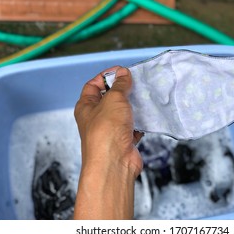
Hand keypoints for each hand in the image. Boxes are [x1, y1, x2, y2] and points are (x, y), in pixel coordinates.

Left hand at [74, 66, 142, 218]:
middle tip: (136, 83)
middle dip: (123, 91)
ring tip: (144, 97)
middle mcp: (96, 118)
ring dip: (133, 106)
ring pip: (123, 113)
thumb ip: (120, 85)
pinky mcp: (123, 140)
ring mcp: (110, 130)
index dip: (106, 76)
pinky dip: (139, 122)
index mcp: (86, 106)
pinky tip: (147, 115)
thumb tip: (123, 72)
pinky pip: (132, 126)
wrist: (114, 162)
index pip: (93, 85)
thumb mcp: (114, 99)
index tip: (121, 71)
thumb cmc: (107, 129)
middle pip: (109, 98)